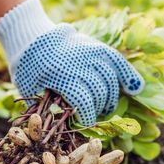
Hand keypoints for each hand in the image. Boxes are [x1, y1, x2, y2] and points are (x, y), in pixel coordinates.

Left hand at [0, 0, 143, 125]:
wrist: (31, 37)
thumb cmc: (28, 68)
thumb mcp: (31, 89)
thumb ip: (45, 107)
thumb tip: (62, 126)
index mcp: (61, 75)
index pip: (84, 102)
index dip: (87, 117)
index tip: (85, 124)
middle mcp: (79, 63)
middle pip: (100, 92)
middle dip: (98, 108)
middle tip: (93, 115)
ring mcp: (90, 52)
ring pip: (111, 79)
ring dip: (111, 97)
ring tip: (105, 106)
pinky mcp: (97, 46)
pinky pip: (118, 61)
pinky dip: (128, 75)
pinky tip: (135, 88)